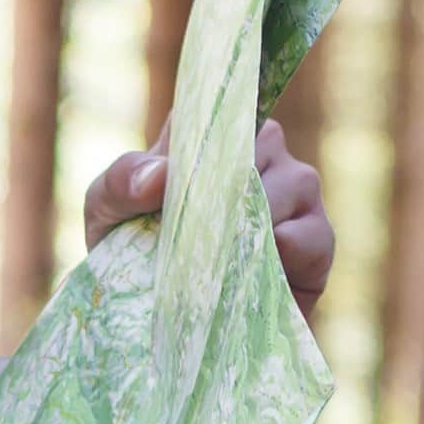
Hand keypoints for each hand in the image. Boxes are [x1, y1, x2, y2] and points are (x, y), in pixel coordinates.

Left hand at [80, 121, 332, 307]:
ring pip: (293, 185)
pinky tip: (254, 271)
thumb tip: (162, 177)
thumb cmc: (129, 248)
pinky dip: (286, 251)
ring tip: (216, 257)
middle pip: (263, 145)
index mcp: (213, 132)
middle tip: (192, 230)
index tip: (184, 173)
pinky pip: (315, 234)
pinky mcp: (318, 242)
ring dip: (252, 224)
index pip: (224, 106)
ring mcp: (296, 192)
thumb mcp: (105, 210)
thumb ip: (122, 180)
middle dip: (225, 191)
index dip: (207, 137)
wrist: (154, 317)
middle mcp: (262, 151)